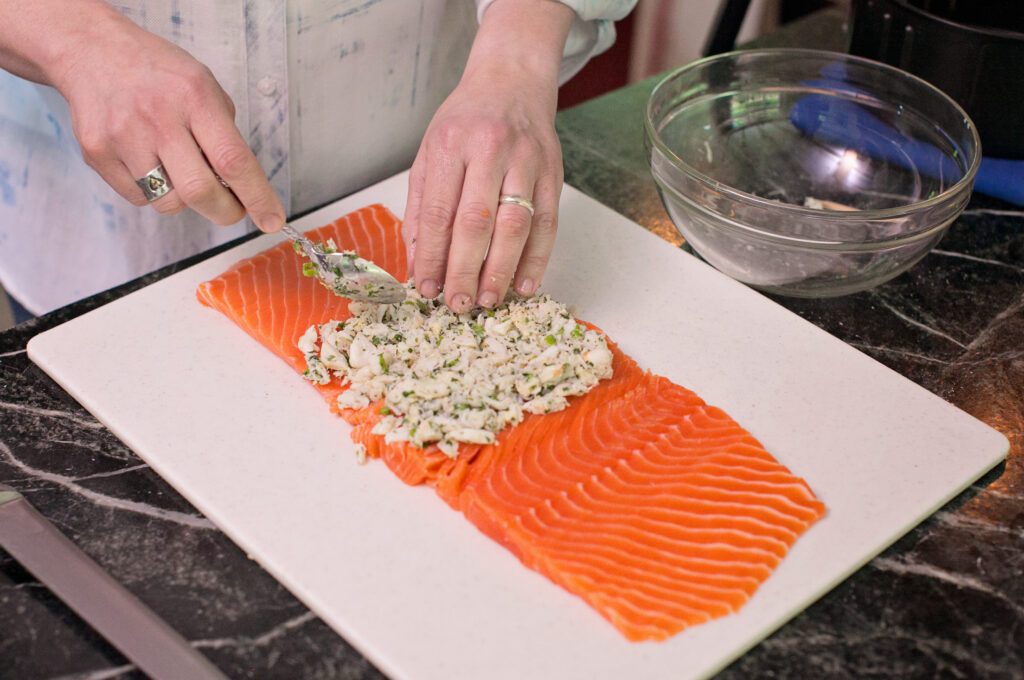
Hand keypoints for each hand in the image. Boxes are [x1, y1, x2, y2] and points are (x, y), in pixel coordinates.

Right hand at [50, 5, 284, 230]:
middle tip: (232, 208)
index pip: (233, 160)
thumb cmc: (158, 73)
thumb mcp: (204, 87)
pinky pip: (139, 198)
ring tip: (179, 168)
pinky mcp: (98, 154)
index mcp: (195, 98)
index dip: (256, 196)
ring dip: (185, 199)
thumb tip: (243, 186)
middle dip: (225, 211)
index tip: (271, 219)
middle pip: (200, 191)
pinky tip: (149, 161)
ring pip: (169, 202)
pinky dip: (153, 191)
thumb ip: (225, 134)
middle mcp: (158, 118)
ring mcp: (124, 137)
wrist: (93, 52)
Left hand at [403, 0, 573, 310]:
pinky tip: (524, 285)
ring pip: (514, 227)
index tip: (425, 288)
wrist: (512, 80)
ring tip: (487, 300)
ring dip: (500, 270)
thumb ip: (421, 205)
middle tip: (457, 303)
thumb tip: (418, 262)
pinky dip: (537, 260)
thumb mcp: (430, 151)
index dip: (431, 256)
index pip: (437, 212)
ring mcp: (527, 162)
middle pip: (475, 223)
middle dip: (464, 270)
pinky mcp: (553, 174)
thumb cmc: (465, 121)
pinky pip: (547, 225)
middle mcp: (490, 151)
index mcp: (451, 146)